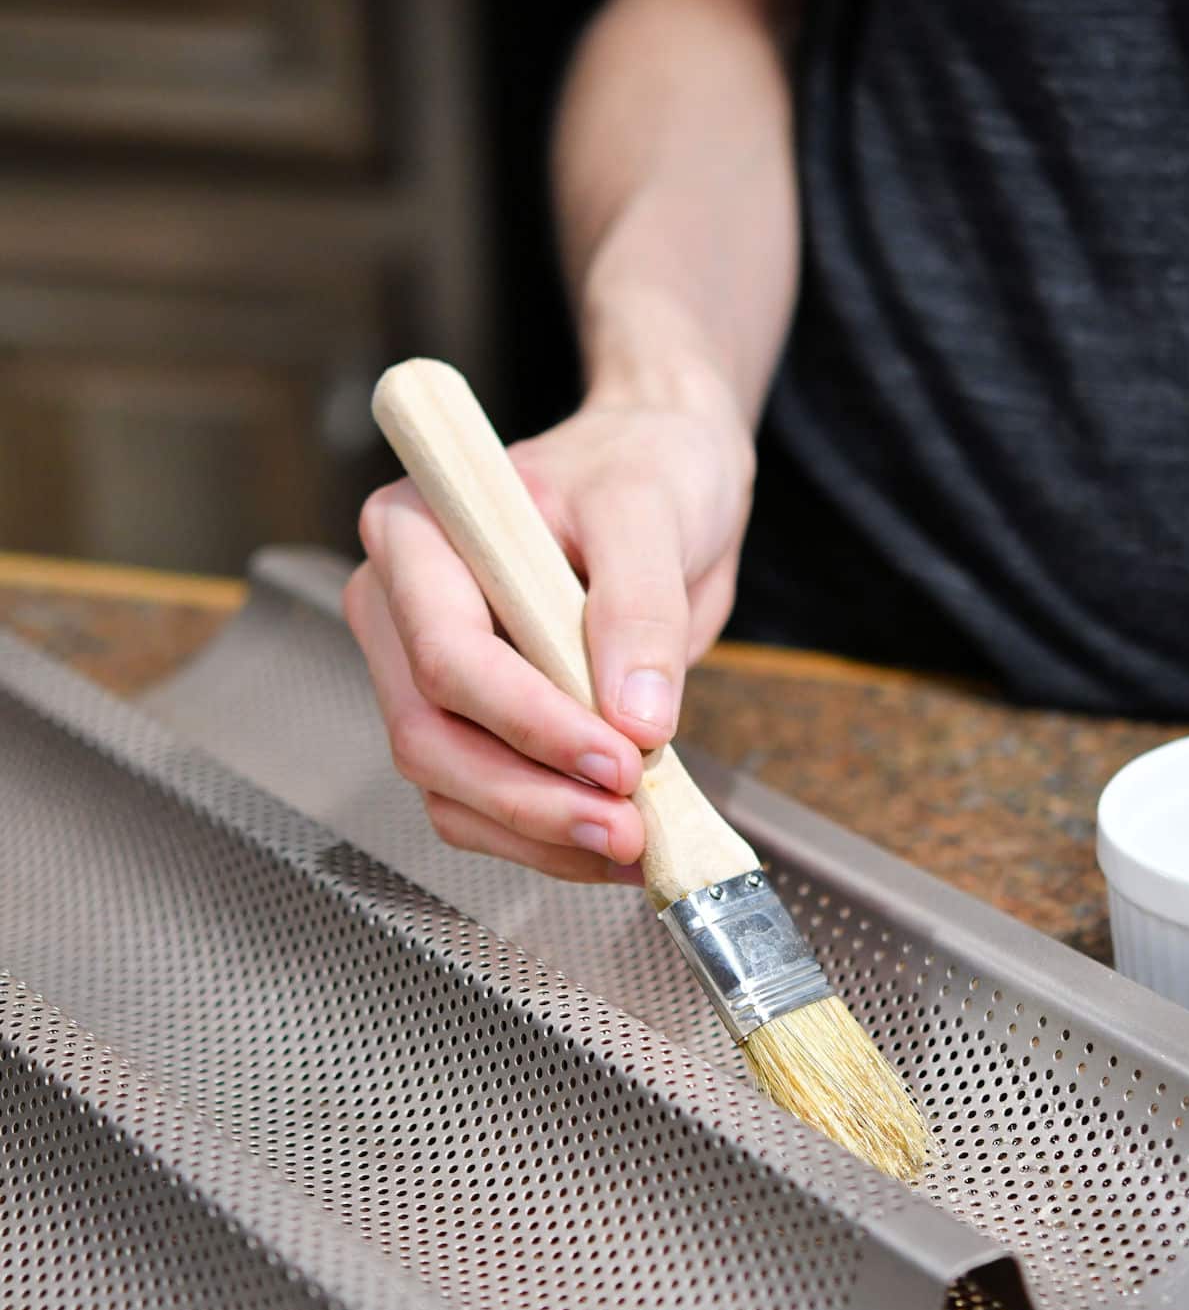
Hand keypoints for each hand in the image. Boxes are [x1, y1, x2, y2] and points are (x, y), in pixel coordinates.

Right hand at [344, 387, 754, 881]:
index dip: (527, 719)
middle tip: (626, 823)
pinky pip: (481, 804)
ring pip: (448, 787)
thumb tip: (633, 716)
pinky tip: (613, 841)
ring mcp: (428, 673)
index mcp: (419, 534)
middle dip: (529, 796)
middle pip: (430, 735)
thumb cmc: (641, 468)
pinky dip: (545, 838)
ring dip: (537, 831)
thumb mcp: (650, 512)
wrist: (664, 475)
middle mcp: (403, 608)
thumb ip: (638, 610)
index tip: (617, 756)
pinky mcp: (469, 722)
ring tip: (631, 840)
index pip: (447, 652)